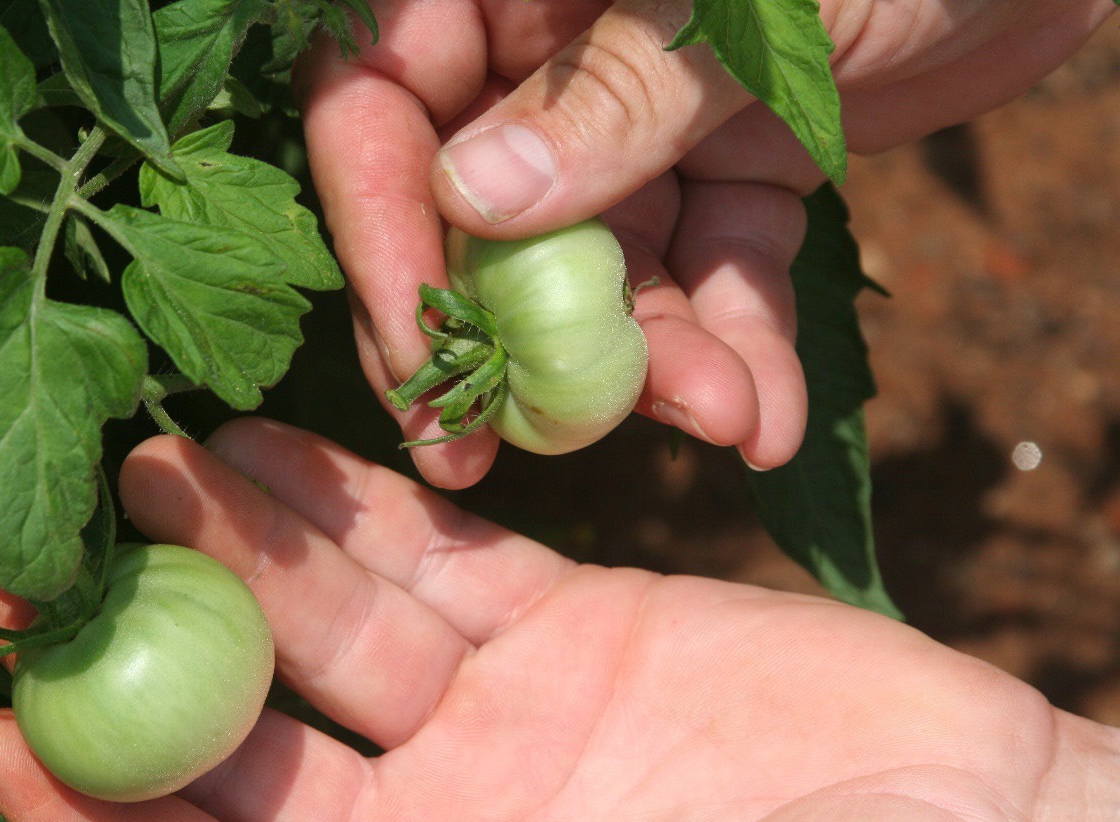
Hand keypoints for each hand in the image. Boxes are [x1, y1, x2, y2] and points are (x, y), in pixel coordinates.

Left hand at [0, 419, 1117, 821]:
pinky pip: (434, 561)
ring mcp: (495, 731)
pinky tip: (276, 448)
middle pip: (244, 742)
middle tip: (40, 561)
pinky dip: (356, 507)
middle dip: (140, 654)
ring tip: (151, 462)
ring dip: (236, 547)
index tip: (1, 739)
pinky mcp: (569, 631)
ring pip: (328, 626)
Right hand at [296, 0, 1114, 486]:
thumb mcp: (753, 1)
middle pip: (473, 209)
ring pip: (604, 267)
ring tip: (721, 420)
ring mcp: (647, 118)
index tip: (414, 346)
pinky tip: (766, 418)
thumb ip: (611, 96)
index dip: (376, 222)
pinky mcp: (734, 167)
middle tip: (480, 455)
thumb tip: (465, 197)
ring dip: (652, 363)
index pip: (380, 96)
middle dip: (496, 336)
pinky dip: (738, 346)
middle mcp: (559, 48)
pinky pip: (710, 273)